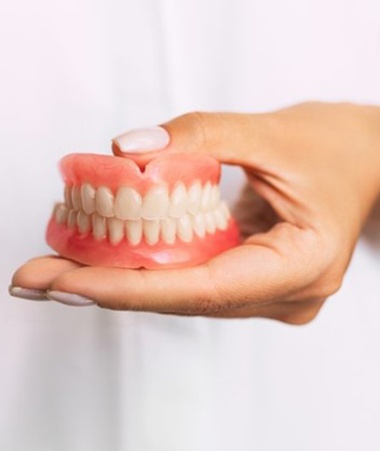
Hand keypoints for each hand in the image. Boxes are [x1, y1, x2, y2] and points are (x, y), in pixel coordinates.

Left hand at [10, 102, 379, 323]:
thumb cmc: (338, 148)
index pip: (202, 289)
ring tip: (59, 266)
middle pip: (182, 298)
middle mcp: (283, 293)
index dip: (128, 288)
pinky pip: (193, 279)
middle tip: (38, 276)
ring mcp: (269, 292)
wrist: (368, 160)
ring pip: (183, 293)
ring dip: (122, 278)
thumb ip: (199, 135)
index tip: (66, 282)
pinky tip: (107, 257)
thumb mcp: (271, 131)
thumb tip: (127, 150)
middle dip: (107, 286)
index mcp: (301, 266)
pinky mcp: (253, 279)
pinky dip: (149, 267)